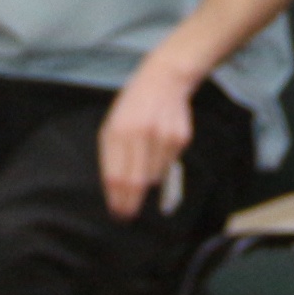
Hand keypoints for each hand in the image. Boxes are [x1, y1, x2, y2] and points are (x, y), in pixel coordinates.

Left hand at [97, 58, 196, 220]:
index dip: (116, 198)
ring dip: (147, 180)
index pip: (116, 175)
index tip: (117, 212)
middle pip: (136, 181)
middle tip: (127, 215)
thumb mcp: (114, 124)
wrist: (164, 79)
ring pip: (154, 176)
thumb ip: (112, 157)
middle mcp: (141, 133)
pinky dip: (161, 164)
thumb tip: (116, 192)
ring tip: (145, 159)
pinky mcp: (180, 137)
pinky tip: (158, 144)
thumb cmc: (132, 106)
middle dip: (130, 202)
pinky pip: (168, 165)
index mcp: (119, 130)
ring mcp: (163, 136)